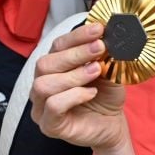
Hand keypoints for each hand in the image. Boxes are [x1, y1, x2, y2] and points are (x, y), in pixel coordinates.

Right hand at [30, 23, 128, 150]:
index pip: (57, 46)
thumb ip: (102, 56)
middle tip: (99, 48)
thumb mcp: (107, 71)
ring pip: (44, 84)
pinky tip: (91, 93)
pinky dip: (74, 95)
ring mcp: (42, 107)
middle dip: (75, 54)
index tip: (98, 29)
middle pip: (45, 63)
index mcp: (53, 68)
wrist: (113, 125)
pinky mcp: (49, 125)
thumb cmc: (106, 97)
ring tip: (96, 71)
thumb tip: (105, 37)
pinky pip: (53, 105)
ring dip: (74, 75)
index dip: (76, 36)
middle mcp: (42, 84)